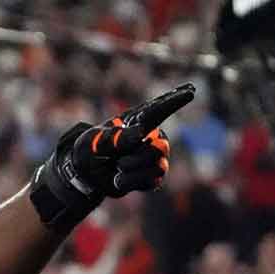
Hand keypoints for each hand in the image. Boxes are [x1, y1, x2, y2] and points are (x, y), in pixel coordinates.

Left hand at [29, 83, 195, 230]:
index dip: (176, 100)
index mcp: (137, 122)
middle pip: (160, 147)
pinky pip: (153, 181)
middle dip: (138, 158)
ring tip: (117, 169)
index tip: (191, 90)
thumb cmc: (88, 150)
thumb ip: (115, 137)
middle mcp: (149, 137)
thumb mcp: (93, 142)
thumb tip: (141, 133)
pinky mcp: (150, 175)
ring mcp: (152, 157)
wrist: (84, 175)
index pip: (160, 109)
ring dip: (133, 171)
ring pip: (158, 165)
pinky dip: (132, 182)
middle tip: (119, 161)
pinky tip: (118, 180)